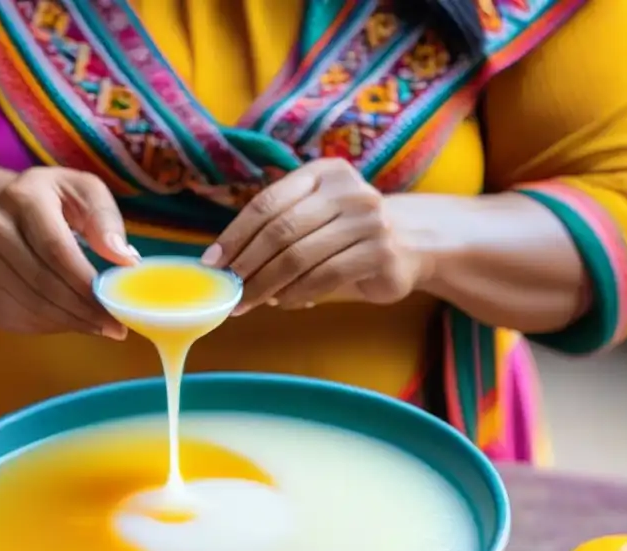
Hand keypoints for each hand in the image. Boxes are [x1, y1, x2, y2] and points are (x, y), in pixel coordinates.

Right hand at [0, 167, 139, 337]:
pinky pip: (20, 316)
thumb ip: (106, 221)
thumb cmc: (58, 202)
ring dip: (72, 322)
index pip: (55, 249)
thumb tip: (124, 260)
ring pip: (32, 304)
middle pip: (43, 281)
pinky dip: (53, 326)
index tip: (115, 303)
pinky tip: (75, 321)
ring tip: (101, 327)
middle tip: (115, 326)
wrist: (9, 212)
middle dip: (83, 309)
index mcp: (24, 197)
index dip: (86, 281)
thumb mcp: (87, 194)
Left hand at [202, 159, 420, 313]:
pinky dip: (299, 293)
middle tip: (229, 290)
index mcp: (322, 173)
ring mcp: (368, 219)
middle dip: (247, 265)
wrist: (412, 242)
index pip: (267, 203)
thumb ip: (278, 227)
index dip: (235, 235)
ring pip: (300, 257)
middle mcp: (347, 190)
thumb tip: (223, 261)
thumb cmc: (348, 232)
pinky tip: (285, 301)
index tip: (213, 263)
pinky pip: (326, 276)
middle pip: (280, 231)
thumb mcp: (315, 215)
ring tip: (250, 302)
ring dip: (268, 285)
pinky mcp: (381, 251)